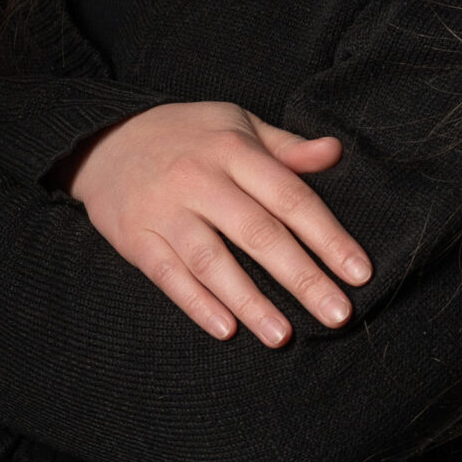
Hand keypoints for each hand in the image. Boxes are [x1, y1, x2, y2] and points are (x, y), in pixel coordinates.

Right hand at [59, 101, 371, 346]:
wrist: (102, 139)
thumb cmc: (185, 136)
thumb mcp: (236, 125)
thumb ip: (286, 147)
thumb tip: (335, 152)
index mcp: (233, 150)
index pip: (291, 197)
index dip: (328, 236)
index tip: (359, 272)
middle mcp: (199, 180)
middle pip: (259, 233)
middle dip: (302, 278)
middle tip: (337, 314)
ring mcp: (164, 210)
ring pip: (212, 261)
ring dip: (250, 302)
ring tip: (284, 336)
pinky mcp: (135, 238)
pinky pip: (168, 276)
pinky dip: (197, 304)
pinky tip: (226, 330)